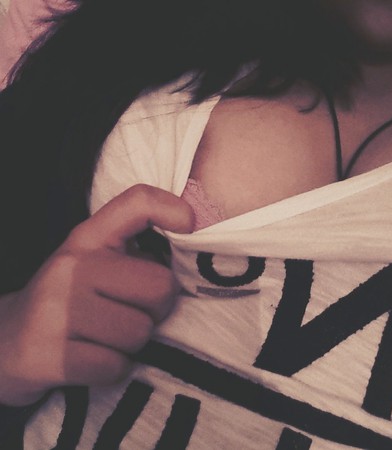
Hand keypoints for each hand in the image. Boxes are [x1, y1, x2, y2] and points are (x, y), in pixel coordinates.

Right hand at [0, 184, 193, 405]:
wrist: (3, 342)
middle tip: (130, 312)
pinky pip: (117, 366)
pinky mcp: (50, 354)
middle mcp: (72, 266)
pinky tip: (90, 358)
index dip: (171, 208)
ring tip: (105, 336)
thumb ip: (134, 253)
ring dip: (132, 343)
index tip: (188, 224)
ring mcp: (58, 309)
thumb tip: (184, 256)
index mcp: (87, 238)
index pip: (138, 203)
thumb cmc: (67, 300)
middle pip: (160, 287)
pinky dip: (112, 368)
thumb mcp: (94, 263)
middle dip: (155, 309)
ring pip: (141, 332)